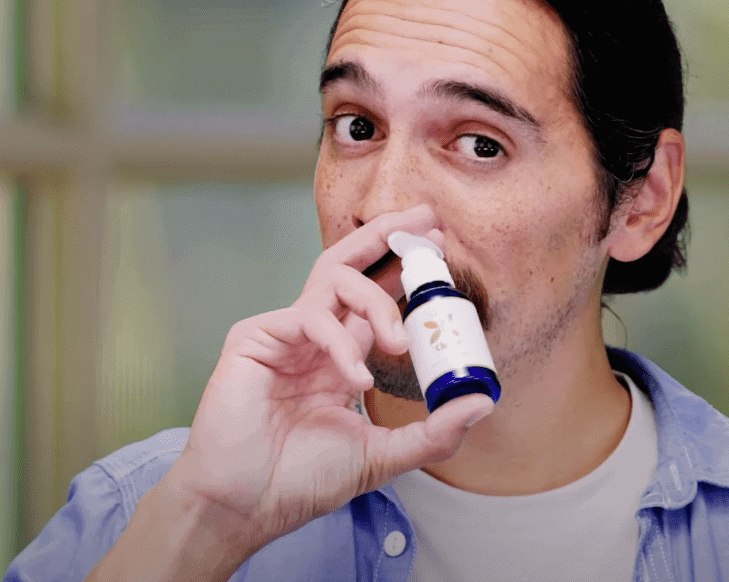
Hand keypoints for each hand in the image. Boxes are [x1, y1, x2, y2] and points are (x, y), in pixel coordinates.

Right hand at [162, 205, 493, 551]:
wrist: (245, 506)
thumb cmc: (302, 480)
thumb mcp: (383, 455)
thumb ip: (434, 432)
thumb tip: (484, 401)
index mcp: (340, 355)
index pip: (375, 298)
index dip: (406, 273)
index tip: (441, 252)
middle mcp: (313, 336)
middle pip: (349, 264)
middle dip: (389, 236)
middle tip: (428, 222)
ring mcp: (284, 333)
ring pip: (333, 277)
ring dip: (376, 297)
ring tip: (400, 339)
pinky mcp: (255, 338)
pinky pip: (309, 317)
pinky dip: (340, 343)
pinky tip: (355, 377)